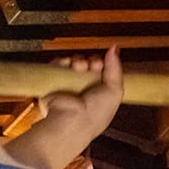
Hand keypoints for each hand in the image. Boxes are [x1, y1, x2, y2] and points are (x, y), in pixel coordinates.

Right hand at [2, 47, 122, 168]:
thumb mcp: (114, 91)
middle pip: (88, 63)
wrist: (72, 121)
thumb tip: (114, 47)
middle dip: (91, 61)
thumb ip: (115, 68)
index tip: (101, 65)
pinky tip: (68, 65)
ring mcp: (68, 85)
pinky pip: (57, 65)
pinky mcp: (53, 83)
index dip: (102, 64)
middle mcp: (84, 88)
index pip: (101, 70)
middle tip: (92, 66)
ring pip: (73, 62)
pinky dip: (62, 62)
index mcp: (99, 92)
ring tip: (80, 68)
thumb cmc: (96, 113)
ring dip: (78, 61)